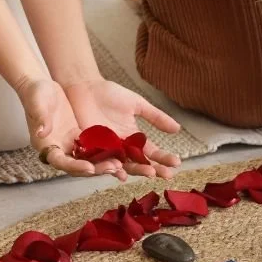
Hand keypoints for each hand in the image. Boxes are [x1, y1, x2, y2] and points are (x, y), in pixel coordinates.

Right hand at [16, 78, 123, 177]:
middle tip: (113, 168)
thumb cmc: (35, 94)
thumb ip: (40, 118)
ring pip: (89, 160)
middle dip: (95, 169)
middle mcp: (60, 149)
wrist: (43, 87)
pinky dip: (105, 154)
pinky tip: (120, 155)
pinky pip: (94, 149)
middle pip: (78, 166)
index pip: (60, 162)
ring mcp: (71, 145)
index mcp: (46, 145)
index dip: (75, 167)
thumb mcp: (37, 104)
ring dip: (103, 164)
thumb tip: (41, 132)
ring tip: (119, 166)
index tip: (89, 168)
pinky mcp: (80, 138)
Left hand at [63, 79, 180, 179]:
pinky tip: (121, 174)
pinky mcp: (90, 149)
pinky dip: (111, 168)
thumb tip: (178, 129)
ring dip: (137, 171)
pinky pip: (101, 162)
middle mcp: (122, 148)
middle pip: (140, 163)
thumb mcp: (137, 104)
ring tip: (150, 173)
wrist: (83, 86)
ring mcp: (107, 150)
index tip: (177, 162)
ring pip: (123, 165)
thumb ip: (156, 117)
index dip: (164, 158)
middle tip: (167, 175)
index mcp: (134, 138)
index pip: (153, 152)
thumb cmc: (109, 94)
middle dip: (155, 169)